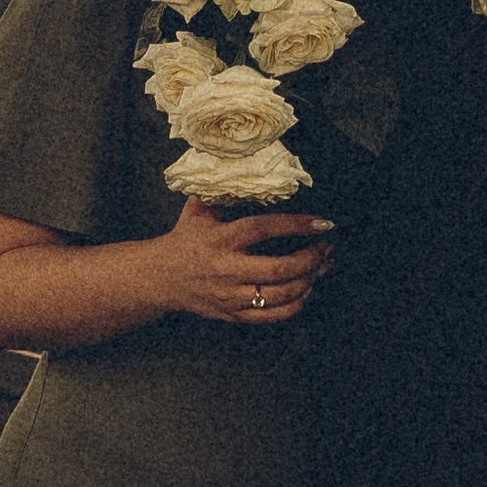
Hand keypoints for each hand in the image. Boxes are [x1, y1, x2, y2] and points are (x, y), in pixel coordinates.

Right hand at [157, 201, 334, 325]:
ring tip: (322, 268)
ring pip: (280, 295)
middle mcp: (227, 269)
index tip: (322, 223)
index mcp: (221, 239)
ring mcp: (230, 295)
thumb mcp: (198, 210)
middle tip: (327, 248)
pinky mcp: (233, 314)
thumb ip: (222, 192)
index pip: (263, 229)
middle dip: (311, 259)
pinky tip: (305, 290)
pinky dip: (295, 305)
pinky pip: (272, 316)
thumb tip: (249, 170)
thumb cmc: (184, 240)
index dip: (296, 225)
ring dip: (309, 281)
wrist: (160, 278)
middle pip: (279, 269)